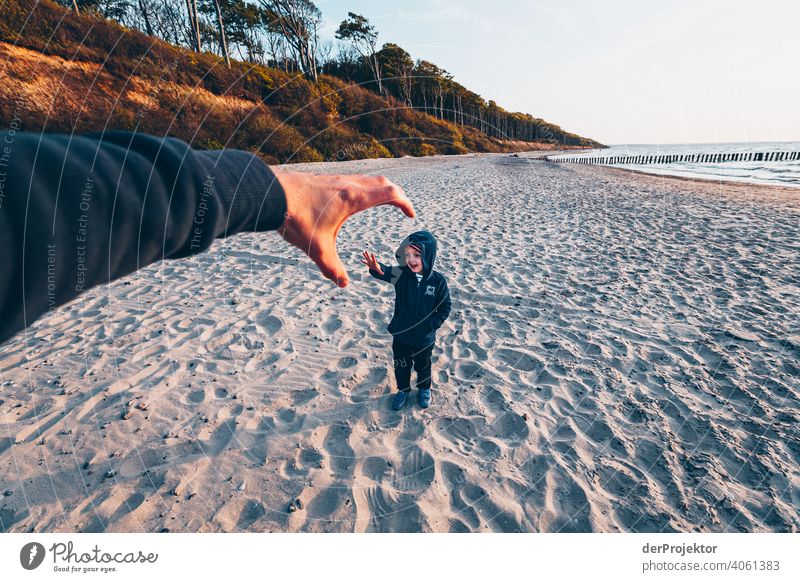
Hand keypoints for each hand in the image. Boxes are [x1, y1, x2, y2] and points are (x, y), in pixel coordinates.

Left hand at [273, 171, 413, 287]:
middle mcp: (348, 185)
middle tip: (402, 207)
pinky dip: (362, 188)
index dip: (405, 203)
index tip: (410, 215)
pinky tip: (352, 201)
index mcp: (353, 198)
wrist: (269, 192)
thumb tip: (343, 283)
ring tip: (381, 202)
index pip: (390, 193)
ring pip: (366, 179)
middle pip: (382, 182)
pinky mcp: (324, 180)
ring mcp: (335, 179)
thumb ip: (332, 267)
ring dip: (379, 189)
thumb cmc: (295, 217)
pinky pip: (352, 180)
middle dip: (396, 194)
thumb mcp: (316, 248)